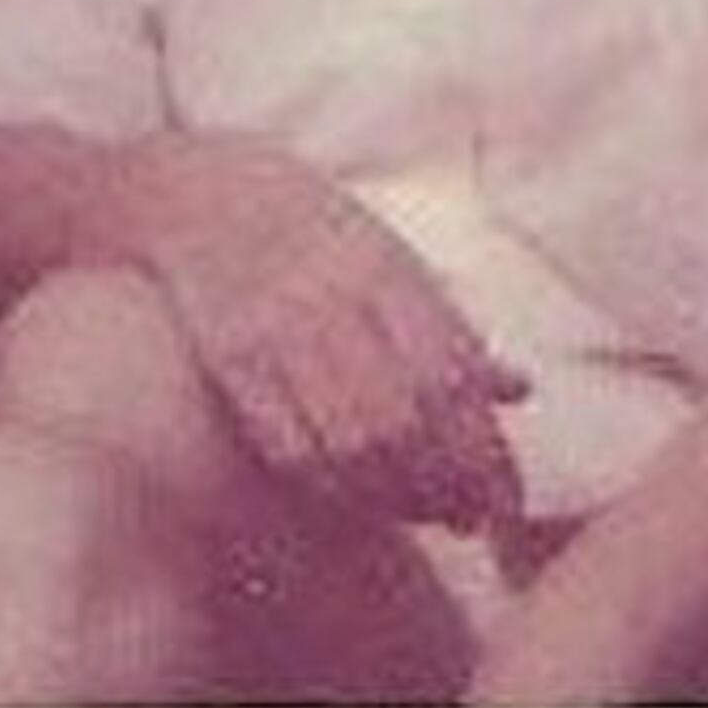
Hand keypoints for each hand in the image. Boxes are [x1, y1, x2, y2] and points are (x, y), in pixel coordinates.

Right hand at [130, 133, 527, 532]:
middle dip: (445, 484)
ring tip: (418, 512)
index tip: (506, 499)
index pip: (452, 376)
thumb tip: (518, 388)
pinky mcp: (226, 356)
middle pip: (406, 417)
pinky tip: (351, 496)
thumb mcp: (382, 250)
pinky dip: (329, 485)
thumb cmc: (303, 224)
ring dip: (394, 494)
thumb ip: (445, 320)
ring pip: (350, 440)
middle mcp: (330, 294)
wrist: (189, 190)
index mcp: (381, 265)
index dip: (485, 450)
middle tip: (466, 517)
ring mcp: (273, 326)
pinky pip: (286, 442)